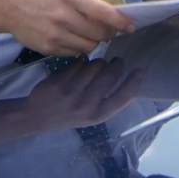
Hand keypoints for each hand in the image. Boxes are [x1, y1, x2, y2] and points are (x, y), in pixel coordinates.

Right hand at [2, 0, 133, 56]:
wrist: (5, 4)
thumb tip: (107, 10)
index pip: (103, 13)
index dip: (121, 22)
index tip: (131, 26)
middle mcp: (63, 16)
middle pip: (99, 33)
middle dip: (109, 33)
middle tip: (109, 30)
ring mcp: (55, 34)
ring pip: (89, 46)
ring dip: (95, 41)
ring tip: (90, 33)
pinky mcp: (48, 47)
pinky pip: (74, 52)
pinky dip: (79, 47)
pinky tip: (74, 37)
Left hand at [24, 58, 142, 128]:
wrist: (37, 117)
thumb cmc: (70, 114)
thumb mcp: (92, 115)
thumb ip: (108, 99)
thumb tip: (129, 77)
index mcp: (98, 115)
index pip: (123, 97)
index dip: (134, 82)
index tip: (141, 69)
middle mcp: (86, 105)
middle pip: (110, 74)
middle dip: (116, 64)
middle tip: (116, 61)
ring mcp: (72, 93)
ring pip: (95, 64)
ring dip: (97, 62)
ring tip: (93, 67)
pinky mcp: (60, 82)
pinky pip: (79, 62)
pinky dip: (81, 61)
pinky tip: (78, 67)